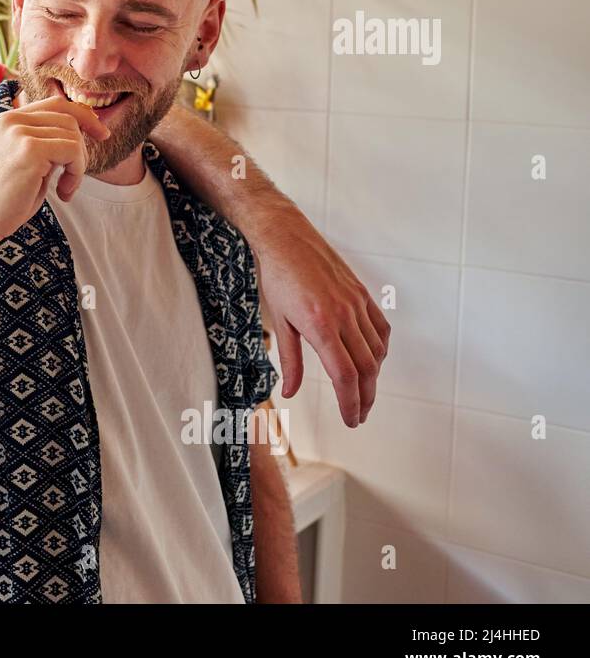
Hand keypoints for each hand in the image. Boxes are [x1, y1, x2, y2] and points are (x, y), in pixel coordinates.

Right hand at [0, 94, 109, 242]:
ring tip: (64, 188)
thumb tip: (81, 135)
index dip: (83, 117)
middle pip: (69, 117)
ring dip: (78, 165)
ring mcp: (20, 132)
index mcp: (8, 119)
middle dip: (82, 147)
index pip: (56, 104)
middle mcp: (12, 119)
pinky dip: (76, 173)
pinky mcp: (30, 149)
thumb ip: (46, 144)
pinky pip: (73, 151)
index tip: (101, 135)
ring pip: (73, 135)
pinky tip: (63, 191)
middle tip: (73, 178)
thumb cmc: (2, 199)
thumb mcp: (25, 162)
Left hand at [254, 207, 389, 427]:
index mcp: (320, 325)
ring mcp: (356, 303)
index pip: (345, 375)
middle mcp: (344, 315)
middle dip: (365, 397)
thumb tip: (291, 393)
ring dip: (374, 377)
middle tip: (359, 416)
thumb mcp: (279, 321)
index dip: (351, 402)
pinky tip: (373, 360)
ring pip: (376, 350)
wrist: (286, 237)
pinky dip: (380, 349)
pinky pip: (380, 328)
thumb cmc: (276, 278)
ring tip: (364, 393)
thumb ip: (290, 359)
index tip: (352, 420)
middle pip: (366, 368)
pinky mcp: (362, 293)